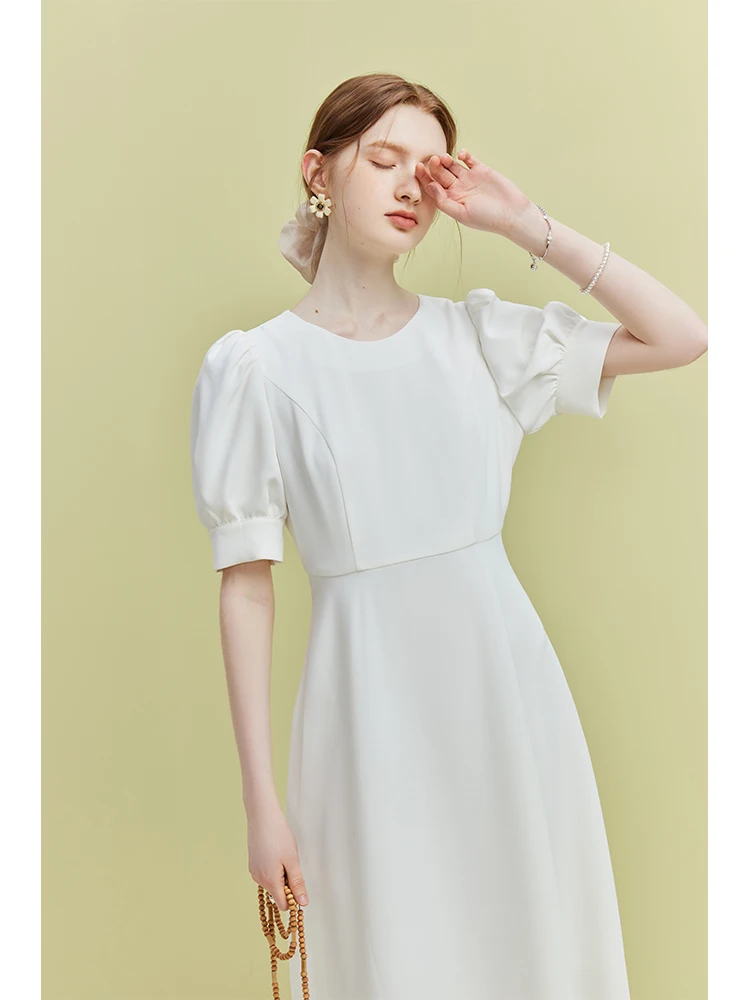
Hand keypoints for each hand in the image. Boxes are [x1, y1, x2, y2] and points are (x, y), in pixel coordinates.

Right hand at [247, 806, 308, 910]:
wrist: (262, 816)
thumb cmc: (278, 836)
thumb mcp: (293, 860)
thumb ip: (297, 883)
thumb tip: (302, 903)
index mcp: (270, 881)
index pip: (283, 905)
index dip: (293, 899)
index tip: (299, 884)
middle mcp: (259, 879)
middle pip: (277, 894)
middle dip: (287, 885)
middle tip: (291, 863)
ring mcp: (254, 871)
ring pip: (271, 883)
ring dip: (280, 876)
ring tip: (283, 855)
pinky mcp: (252, 863)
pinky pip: (265, 874)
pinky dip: (273, 869)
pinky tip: (275, 852)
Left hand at [415, 150, 533, 238]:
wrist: (512, 214)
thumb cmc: (487, 219)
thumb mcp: (462, 214)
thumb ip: (444, 202)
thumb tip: (431, 187)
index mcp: (451, 200)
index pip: (433, 187)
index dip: (424, 177)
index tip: (418, 168)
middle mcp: (458, 189)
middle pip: (441, 174)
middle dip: (435, 166)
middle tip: (433, 160)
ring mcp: (470, 179)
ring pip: (453, 165)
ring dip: (446, 160)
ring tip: (444, 157)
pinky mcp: (482, 170)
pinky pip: (469, 159)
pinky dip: (464, 155)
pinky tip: (461, 155)